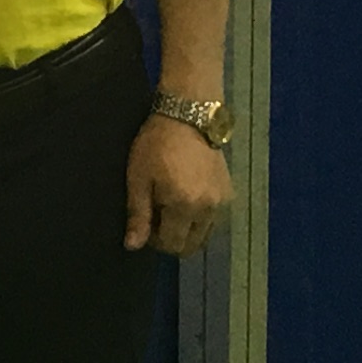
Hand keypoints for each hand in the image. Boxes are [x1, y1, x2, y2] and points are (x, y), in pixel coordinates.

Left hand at [125, 116, 232, 255]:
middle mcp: (208, 210)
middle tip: (157, 214)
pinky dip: (199, 217)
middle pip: (191, 246)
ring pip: (204, 234)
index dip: (155, 240)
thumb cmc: (156, 144)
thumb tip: (132, 246)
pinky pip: (213, 219)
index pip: (172, 244)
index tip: (146, 221)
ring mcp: (221, 202)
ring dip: (187, 229)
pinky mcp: (229, 192)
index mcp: (184, 206)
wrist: (188, 116)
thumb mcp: (139, 178)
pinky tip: (186, 196)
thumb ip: (138, 214)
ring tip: (171, 204)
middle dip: (172, 238)